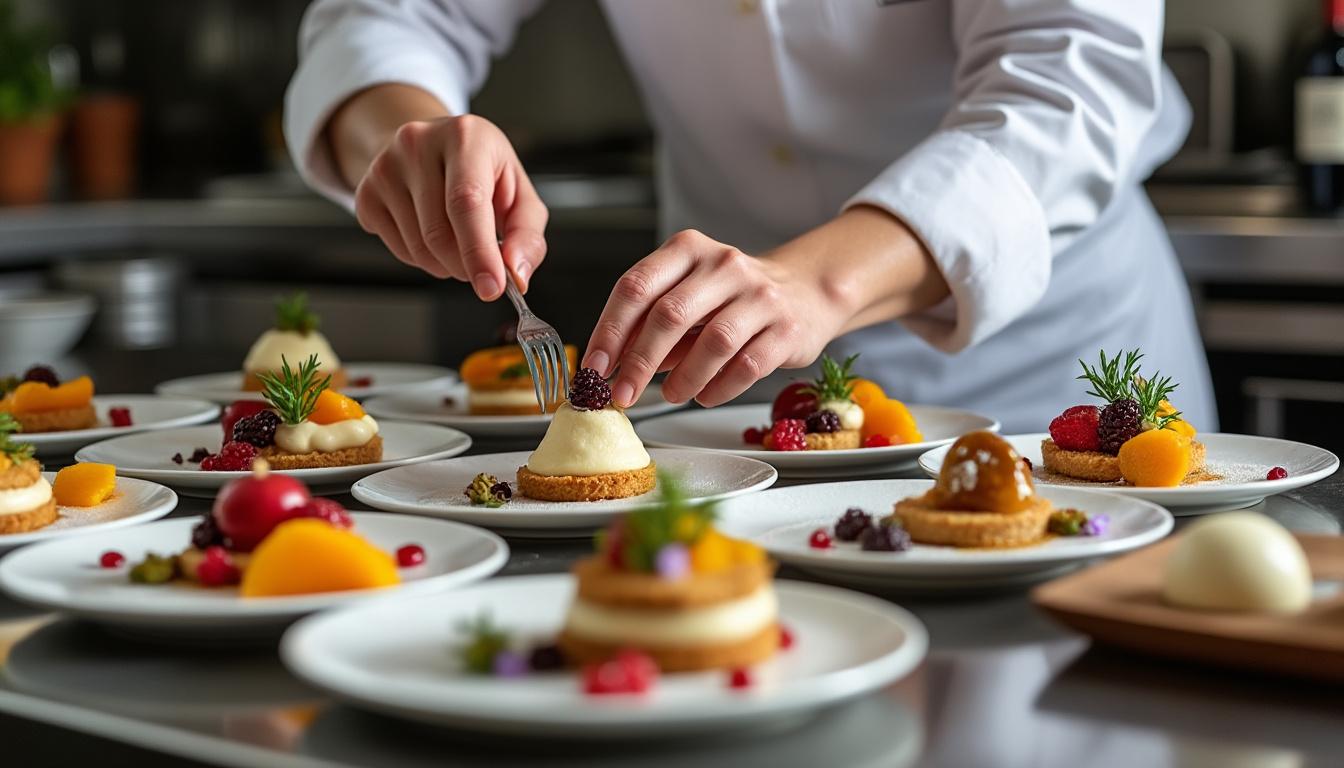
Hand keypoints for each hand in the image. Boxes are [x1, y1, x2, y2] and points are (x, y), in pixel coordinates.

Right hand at [350, 112, 546, 298]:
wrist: (432, 146)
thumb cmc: (482, 170)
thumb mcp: (518, 192)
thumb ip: (526, 234)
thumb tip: (516, 273)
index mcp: (465, 137)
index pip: (466, 202)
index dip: (479, 251)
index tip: (492, 288)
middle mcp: (418, 144)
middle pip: (439, 233)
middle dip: (466, 266)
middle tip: (482, 268)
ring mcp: (385, 167)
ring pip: (418, 248)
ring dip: (446, 266)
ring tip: (459, 243)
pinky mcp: (365, 193)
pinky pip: (398, 251)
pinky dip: (423, 260)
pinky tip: (432, 235)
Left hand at [584, 230, 842, 408]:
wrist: (805, 291)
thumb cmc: (732, 298)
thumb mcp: (687, 297)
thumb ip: (650, 325)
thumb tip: (611, 365)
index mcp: (688, 250)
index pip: (637, 286)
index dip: (609, 330)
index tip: (594, 367)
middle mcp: (724, 265)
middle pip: (669, 314)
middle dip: (639, 362)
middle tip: (621, 395)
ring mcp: (759, 295)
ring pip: (713, 341)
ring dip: (682, 378)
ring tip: (669, 396)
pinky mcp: (786, 328)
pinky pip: (747, 365)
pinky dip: (719, 387)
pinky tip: (705, 396)